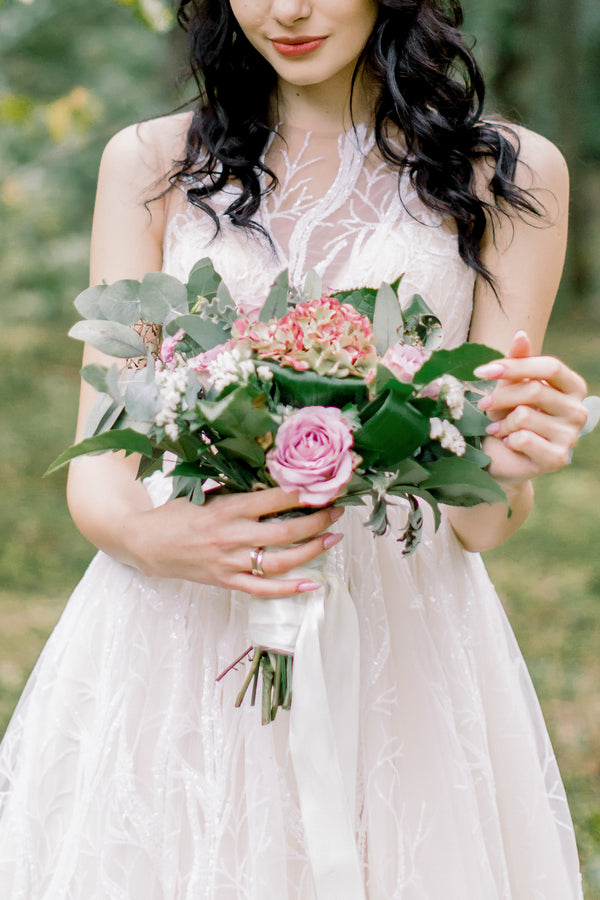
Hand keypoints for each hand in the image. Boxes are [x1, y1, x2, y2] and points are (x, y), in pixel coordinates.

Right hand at [124, 487, 343, 596]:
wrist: (146, 543)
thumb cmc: (178, 513)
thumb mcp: (207, 493)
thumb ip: (239, 491)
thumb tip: (278, 481)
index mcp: (227, 508)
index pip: (274, 500)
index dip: (304, 494)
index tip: (325, 486)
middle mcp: (231, 536)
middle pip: (285, 531)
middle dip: (317, 520)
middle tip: (337, 511)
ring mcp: (229, 562)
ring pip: (279, 561)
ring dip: (311, 550)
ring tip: (332, 539)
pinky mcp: (225, 581)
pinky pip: (263, 590)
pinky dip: (290, 589)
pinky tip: (313, 583)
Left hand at [474, 330, 587, 486]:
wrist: (502, 458)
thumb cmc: (508, 416)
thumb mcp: (510, 386)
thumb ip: (517, 362)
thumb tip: (521, 334)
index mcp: (573, 387)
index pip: (551, 366)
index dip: (515, 365)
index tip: (482, 370)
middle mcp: (579, 410)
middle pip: (535, 390)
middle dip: (501, 397)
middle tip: (484, 404)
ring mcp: (571, 436)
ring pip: (525, 416)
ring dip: (503, 422)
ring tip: (500, 428)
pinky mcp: (558, 458)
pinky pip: (524, 438)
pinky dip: (508, 439)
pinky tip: (509, 443)